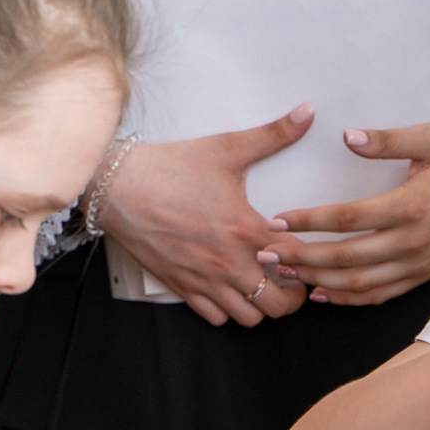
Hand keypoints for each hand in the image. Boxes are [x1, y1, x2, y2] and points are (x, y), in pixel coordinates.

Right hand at [97, 107, 313, 327]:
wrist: (118, 186)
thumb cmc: (172, 167)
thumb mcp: (227, 148)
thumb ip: (274, 134)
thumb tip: (308, 111)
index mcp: (246, 230)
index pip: (297, 263)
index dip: (310, 263)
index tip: (311, 257)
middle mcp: (228, 263)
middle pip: (278, 305)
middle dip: (293, 296)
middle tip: (293, 278)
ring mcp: (204, 280)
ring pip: (248, 318)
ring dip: (262, 305)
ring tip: (264, 284)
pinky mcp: (181, 287)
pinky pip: (215, 318)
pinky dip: (228, 309)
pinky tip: (231, 288)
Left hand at [264, 125, 429, 306]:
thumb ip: (387, 140)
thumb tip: (347, 137)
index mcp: (410, 206)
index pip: (349, 219)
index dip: (310, 221)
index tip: (278, 220)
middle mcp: (411, 241)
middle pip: (346, 257)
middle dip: (302, 258)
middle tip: (266, 254)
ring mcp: (417, 263)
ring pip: (359, 282)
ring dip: (319, 280)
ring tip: (286, 273)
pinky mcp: (422, 275)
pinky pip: (380, 294)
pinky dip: (349, 299)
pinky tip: (322, 293)